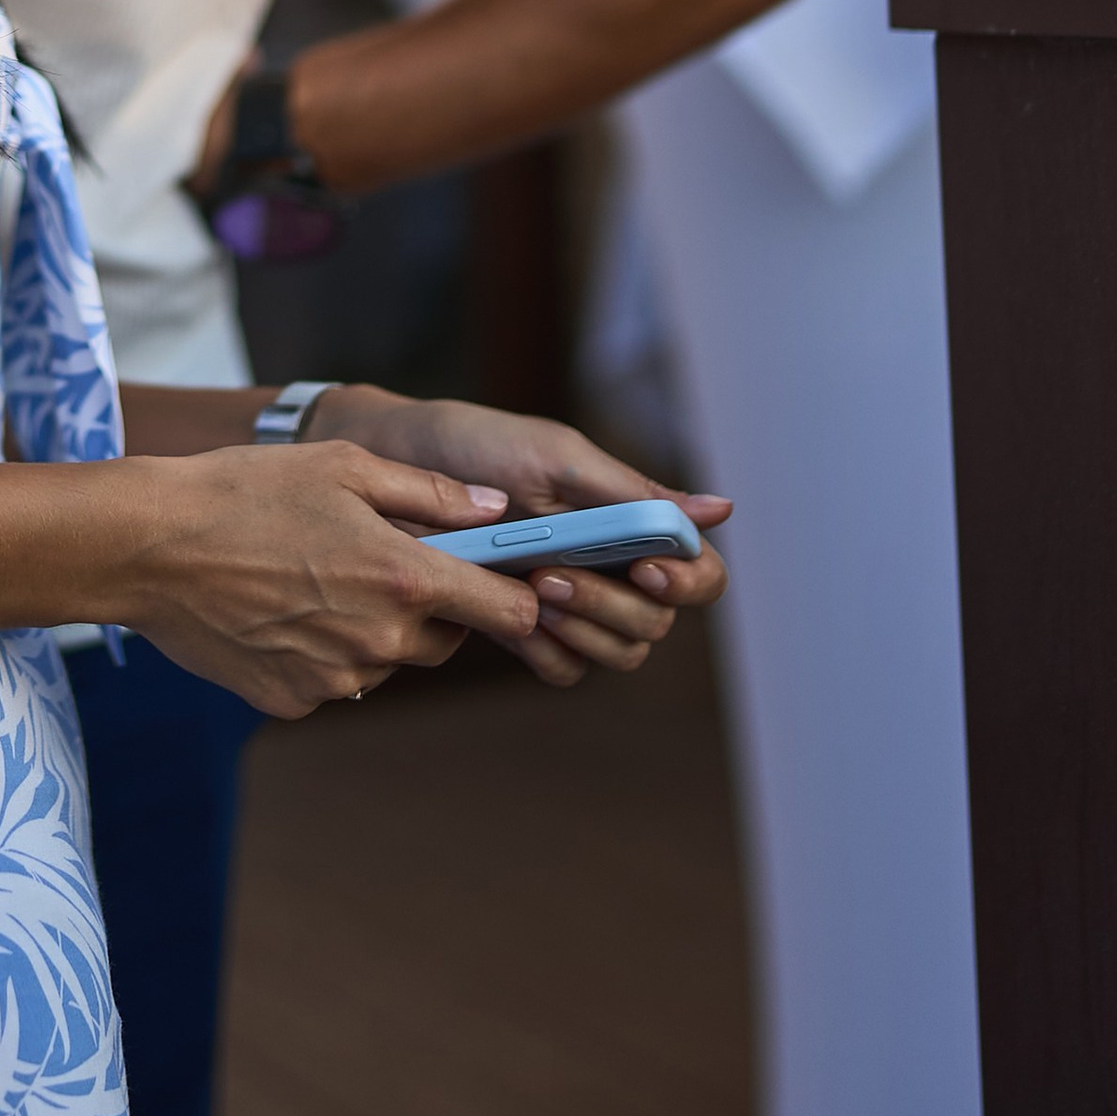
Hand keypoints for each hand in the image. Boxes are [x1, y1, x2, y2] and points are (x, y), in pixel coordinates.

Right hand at [122, 444, 542, 718]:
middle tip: (379, 560)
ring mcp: (337, 679)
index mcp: (405, 579)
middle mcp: (381, 642)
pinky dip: (322, 651)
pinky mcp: (295, 700)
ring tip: (314, 577)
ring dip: (374, 630)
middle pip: (447, 641)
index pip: (509, 613)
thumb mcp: (344, 467)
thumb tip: (496, 510)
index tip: (502, 578)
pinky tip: (279, 609)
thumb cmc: (246, 490)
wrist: (148, 547)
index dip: (515, 595)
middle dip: (431, 606)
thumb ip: (431, 494)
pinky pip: (335, 680)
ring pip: (388, 661)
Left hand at [309, 387, 730, 689]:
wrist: (394, 465)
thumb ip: (633, 493)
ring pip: (620, 652)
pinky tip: (516, 619)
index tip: (645, 568)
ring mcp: (571, 604)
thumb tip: (722, 509)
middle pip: (657, 621)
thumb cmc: (479, 447)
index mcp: (631, 524)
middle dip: (611, 605)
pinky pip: (565, 669)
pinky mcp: (525, 630)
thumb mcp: (556, 459)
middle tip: (550, 577)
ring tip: (530, 589)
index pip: (699, 574)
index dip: (687, 582)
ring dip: (584, 629)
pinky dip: (550, 651)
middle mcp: (611, 569)